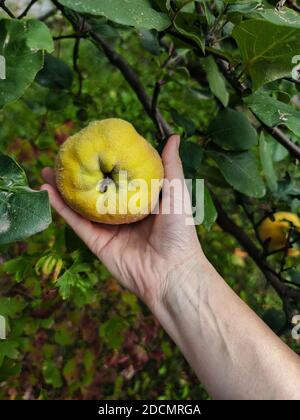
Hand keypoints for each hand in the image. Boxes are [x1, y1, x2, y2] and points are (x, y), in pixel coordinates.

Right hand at [41, 135, 203, 311]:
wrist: (172, 272)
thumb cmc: (179, 231)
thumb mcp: (177, 191)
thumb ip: (170, 165)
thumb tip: (174, 135)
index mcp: (140, 201)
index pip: (119, 178)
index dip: (106, 162)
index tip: (93, 145)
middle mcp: (122, 213)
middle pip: (96, 190)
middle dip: (80, 174)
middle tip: (63, 155)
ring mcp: (108, 228)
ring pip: (81, 205)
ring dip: (63, 189)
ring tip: (46, 170)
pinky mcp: (97, 242)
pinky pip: (76, 222)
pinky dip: (60, 208)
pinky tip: (46, 191)